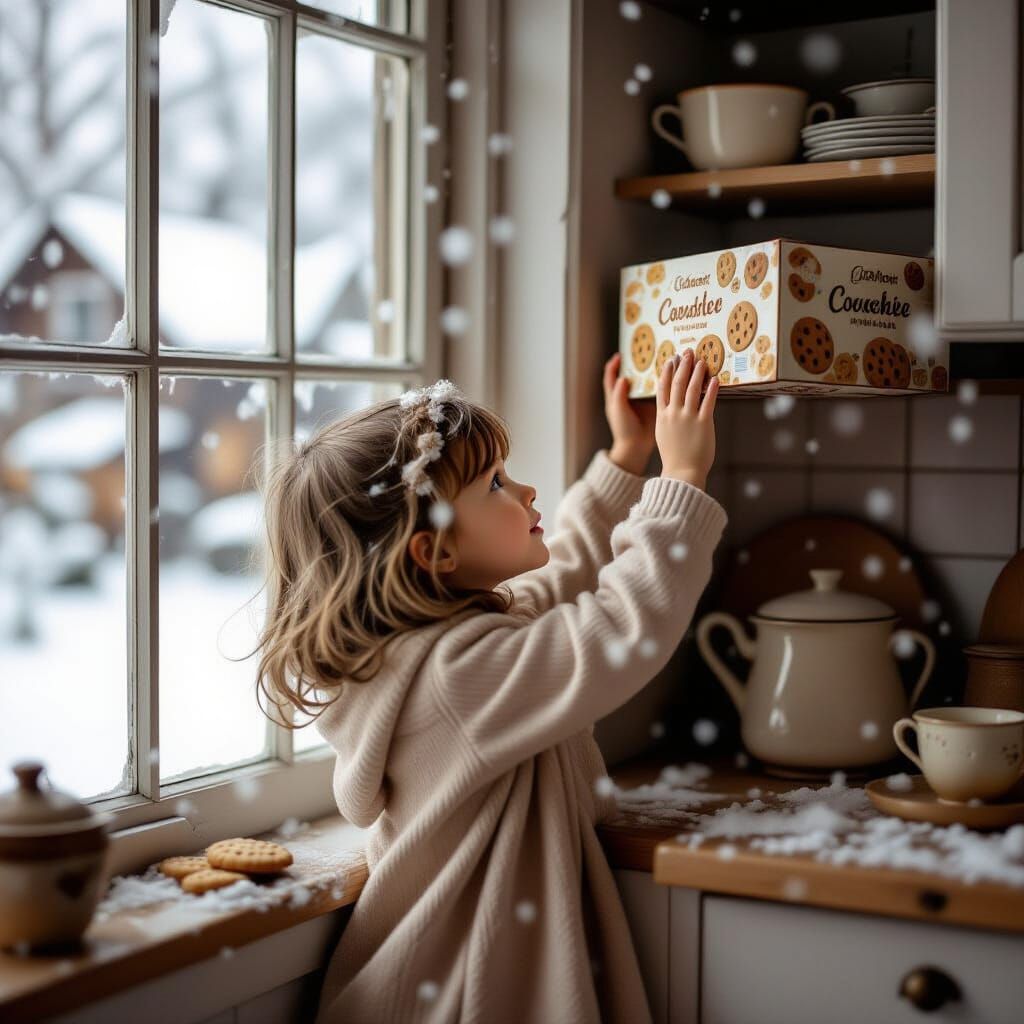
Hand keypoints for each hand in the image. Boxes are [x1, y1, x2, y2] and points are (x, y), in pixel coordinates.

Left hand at [603, 352, 655, 474]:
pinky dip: (663, 383)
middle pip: (631, 375)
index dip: (614, 365)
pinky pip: (658, 391)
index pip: (611, 376)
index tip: (621, 355)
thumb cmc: (624, 430)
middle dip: (637, 364)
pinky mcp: (653, 405)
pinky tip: (670, 374)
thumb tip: (623, 378)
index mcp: (615, 397)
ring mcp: (641, 401)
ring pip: (646, 381)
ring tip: (660, 359)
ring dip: (652, 371)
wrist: (635, 448)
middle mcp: (628, 397)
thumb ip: (619, 395)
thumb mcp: (619, 411)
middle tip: (645, 352)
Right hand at [655, 349, 718, 488]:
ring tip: (702, 360)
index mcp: (662, 416)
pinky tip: (715, 379)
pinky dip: (712, 389)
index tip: (671, 360)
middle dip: (683, 366)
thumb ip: (668, 419)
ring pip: (692, 389)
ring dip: (697, 372)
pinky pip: (708, 402)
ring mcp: (688, 418)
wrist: (682, 472)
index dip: (667, 372)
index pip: (662, 388)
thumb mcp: (664, 435)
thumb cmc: (675, 457)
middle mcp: (673, 414)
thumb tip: (672, 409)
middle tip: (687, 352)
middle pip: (677, 384)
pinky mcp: (703, 424)